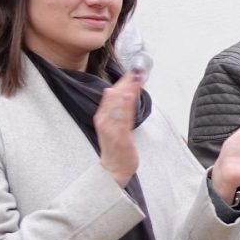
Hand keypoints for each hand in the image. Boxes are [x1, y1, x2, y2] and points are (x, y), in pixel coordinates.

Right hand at [95, 71, 143, 186]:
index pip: (112, 95)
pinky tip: (128, 95)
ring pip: (118, 105)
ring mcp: (111, 129)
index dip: (122, 82)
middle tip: (137, 70)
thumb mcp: (114, 124)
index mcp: (102, 116)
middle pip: (114, 98)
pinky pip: (122, 119)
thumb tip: (111, 90)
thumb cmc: (116, 145)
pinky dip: (125, 106)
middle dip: (126, 83)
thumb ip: (115, 109)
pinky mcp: (119, 137)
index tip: (132, 71)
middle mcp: (104, 121)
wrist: (115, 169)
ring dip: (128, 90)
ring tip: (136, 78)